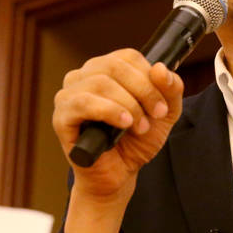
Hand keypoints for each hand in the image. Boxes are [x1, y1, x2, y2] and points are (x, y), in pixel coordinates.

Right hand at [53, 49, 183, 232]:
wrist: (120, 176)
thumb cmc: (136, 142)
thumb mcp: (164, 114)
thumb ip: (171, 90)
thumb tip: (160, 68)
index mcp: (107, 69)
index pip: (128, 56)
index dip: (150, 77)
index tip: (162, 105)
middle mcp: (84, 77)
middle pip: (114, 66)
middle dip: (143, 91)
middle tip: (155, 115)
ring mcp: (69, 95)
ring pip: (100, 82)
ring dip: (128, 104)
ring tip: (138, 126)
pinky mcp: (61, 117)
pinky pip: (82, 103)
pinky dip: (108, 111)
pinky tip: (123, 124)